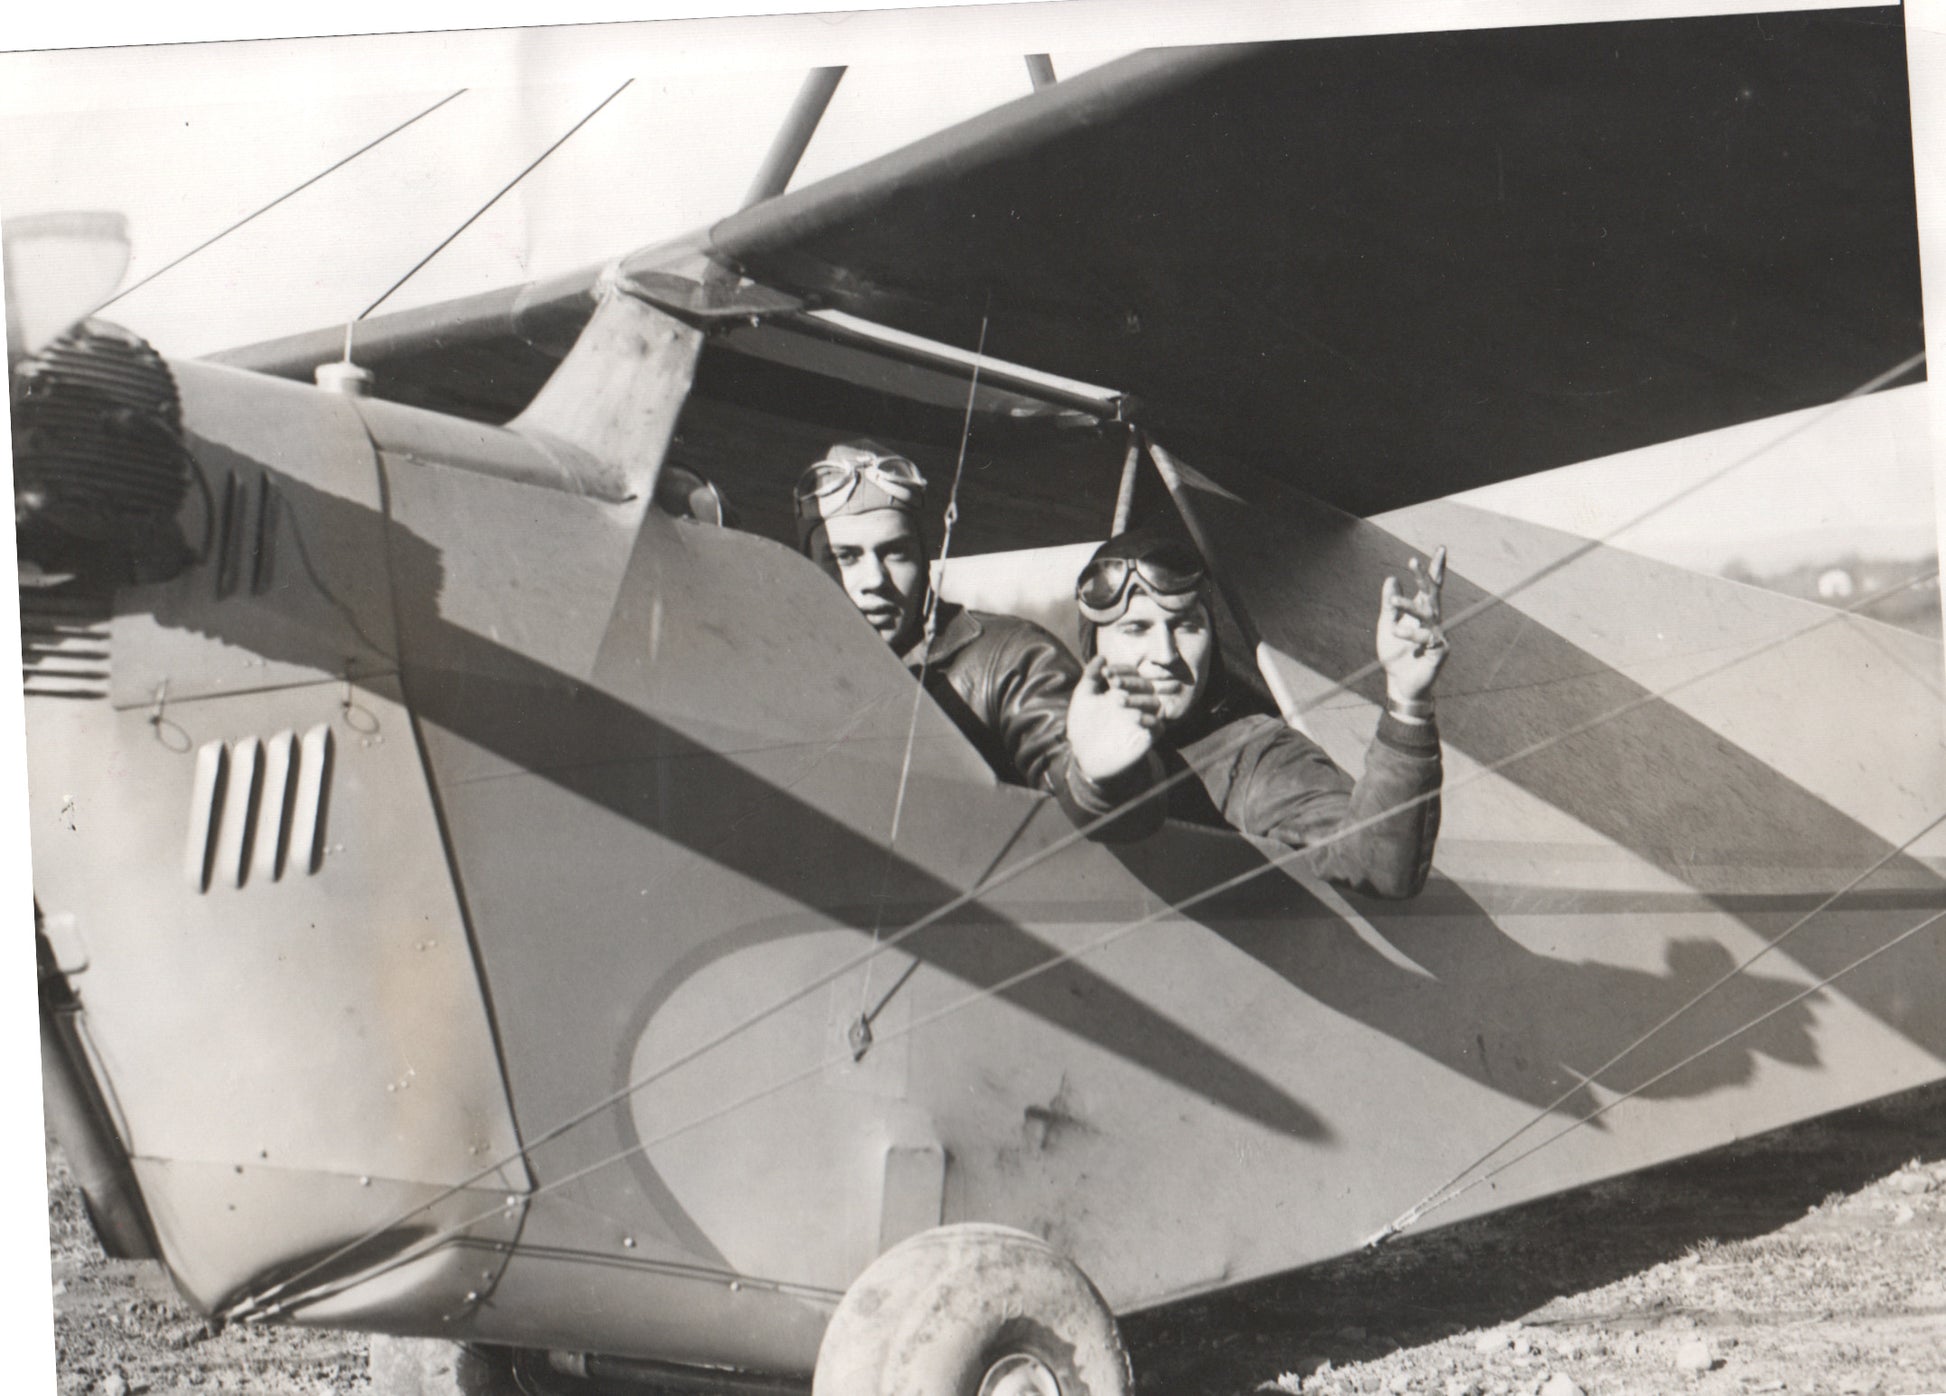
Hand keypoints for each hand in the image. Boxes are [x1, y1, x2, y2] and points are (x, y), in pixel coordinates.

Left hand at [1067, 656, 1161, 780]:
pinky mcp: (1147, 738)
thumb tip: (1101, 657)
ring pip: (1154, 703)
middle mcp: (1135, 702)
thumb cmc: (1084, 725)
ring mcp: (1143, 719)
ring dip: (1139, 699)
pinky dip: (1150, 720)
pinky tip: (1136, 718)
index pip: (1131, 673)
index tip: (1106, 673)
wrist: (1083, 755)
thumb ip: (1091, 677)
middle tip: (1113, 684)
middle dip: (1130, 682)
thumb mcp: (1083, 698)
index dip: (1121, 670)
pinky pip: (1158, 726)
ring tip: (1119, 701)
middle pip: (1144, 685)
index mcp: (1122, 690)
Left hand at [1376, 545, 1448, 703]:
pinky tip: (1397, 631)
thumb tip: (1391, 578)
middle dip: (1423, 576)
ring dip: (1408, 606)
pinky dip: (1410, 633)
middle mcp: (1433, 620)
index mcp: (1422, 612)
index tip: (1441, 548)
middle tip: (1412, 559)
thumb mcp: (1388, 624)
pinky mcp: (1440, 650)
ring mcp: (1439, 634)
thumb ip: (1389, 604)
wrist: (1400, 683)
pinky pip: (1426, 636)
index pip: (1431, 587)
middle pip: (1432, 593)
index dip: (1435, 569)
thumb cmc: (1395, 654)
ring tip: (1392, 602)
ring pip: (1426, 613)